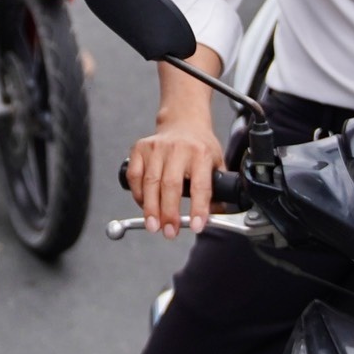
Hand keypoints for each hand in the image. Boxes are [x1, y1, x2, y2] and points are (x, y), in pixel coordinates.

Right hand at [130, 114, 227, 237]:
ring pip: (150, 183)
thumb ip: (218, 188)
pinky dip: (138, 194)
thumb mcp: (217, 162)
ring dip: (151, 208)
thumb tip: (217, 215)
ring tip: (154, 226)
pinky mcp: (140, 148)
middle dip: (168, 213)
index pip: (200, 185)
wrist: (183, 121)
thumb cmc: (200, 146)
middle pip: (170, 185)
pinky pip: (135, 176)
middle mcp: (178, 148)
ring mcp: (157, 147)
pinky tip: (144, 205)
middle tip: (169, 232)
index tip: (196, 226)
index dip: (198, 208)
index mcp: (201, 153)